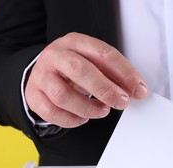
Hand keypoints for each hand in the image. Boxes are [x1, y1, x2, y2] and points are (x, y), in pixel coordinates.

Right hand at [25, 32, 147, 127]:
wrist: (43, 73)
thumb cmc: (73, 69)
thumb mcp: (94, 64)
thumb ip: (114, 75)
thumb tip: (136, 90)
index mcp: (75, 42)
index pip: (103, 54)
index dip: (125, 73)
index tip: (139, 89)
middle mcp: (56, 56)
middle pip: (79, 70)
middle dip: (105, 89)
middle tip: (122, 102)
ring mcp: (42, 76)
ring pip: (62, 94)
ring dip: (88, 107)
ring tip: (102, 111)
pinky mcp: (33, 95)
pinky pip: (51, 112)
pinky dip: (71, 120)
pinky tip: (83, 118)